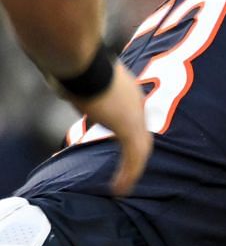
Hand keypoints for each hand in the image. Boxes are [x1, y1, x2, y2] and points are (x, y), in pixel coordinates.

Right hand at [64, 60, 150, 194]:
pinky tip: (120, 189)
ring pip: (140, 150)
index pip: (133, 117)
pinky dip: (128, 174)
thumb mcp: (78, 75)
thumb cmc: (69, 61)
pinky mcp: (129, 127)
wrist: (77, 56)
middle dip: (135, 157)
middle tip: (127, 174)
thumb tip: (63, 87)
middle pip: (141, 136)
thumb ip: (78, 86)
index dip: (128, 134)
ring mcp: (135, 115)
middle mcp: (135, 102)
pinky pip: (134, 158)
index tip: (123, 147)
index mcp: (126, 89)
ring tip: (122, 188)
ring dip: (131, 171)